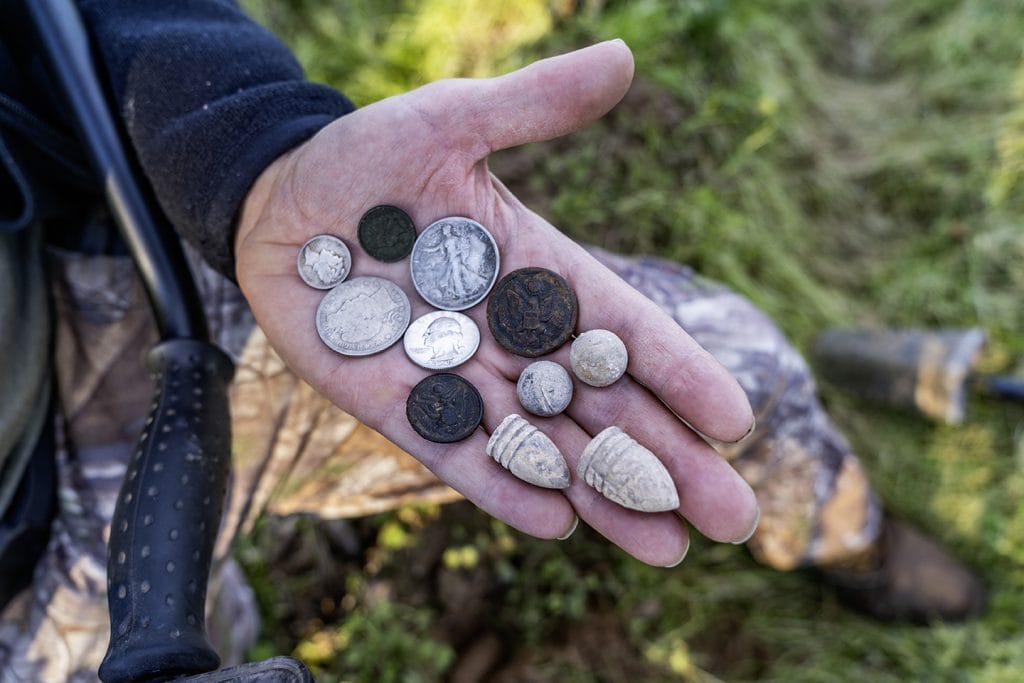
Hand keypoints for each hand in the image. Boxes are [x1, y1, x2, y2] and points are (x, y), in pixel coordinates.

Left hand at [234, 40, 758, 566]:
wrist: (278, 199)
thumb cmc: (367, 157)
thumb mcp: (452, 120)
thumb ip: (534, 105)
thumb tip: (627, 58)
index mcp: (539, 270)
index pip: (624, 329)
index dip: (678, 373)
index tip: (737, 420)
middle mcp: (511, 333)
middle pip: (601, 406)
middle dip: (663, 460)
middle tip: (732, 517)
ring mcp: (458, 374)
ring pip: (543, 443)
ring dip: (602, 493)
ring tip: (664, 548)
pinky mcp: (398, 403)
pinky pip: (457, 451)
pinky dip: (502, 486)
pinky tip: (557, 523)